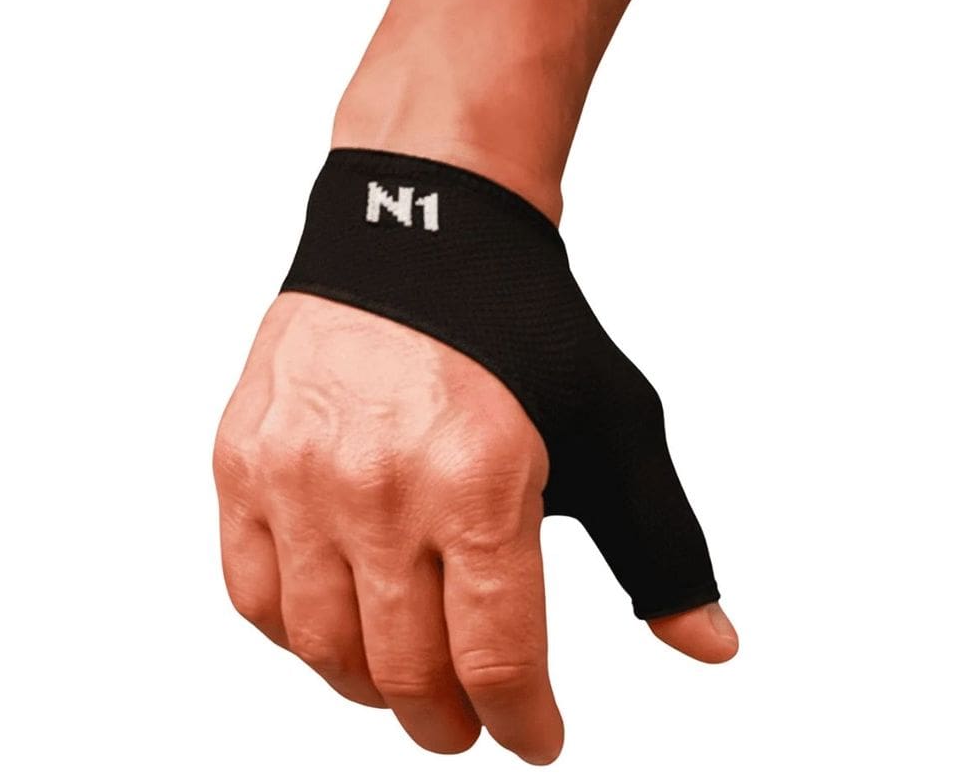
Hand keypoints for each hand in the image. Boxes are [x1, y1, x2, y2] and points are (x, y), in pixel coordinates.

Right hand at [213, 292, 736, 764]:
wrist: (422, 228)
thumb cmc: (521, 323)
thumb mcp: (615, 421)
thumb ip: (661, 544)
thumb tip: (712, 646)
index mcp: (478, 478)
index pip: (496, 658)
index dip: (523, 722)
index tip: (535, 739)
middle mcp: (376, 484)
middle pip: (404, 671)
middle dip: (449, 723)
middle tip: (470, 722)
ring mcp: (297, 474)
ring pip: (323, 648)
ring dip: (371, 690)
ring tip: (407, 680)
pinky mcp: (244, 458)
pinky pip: (253, 594)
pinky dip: (297, 637)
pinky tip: (338, 628)